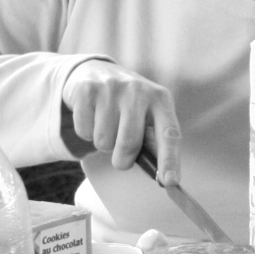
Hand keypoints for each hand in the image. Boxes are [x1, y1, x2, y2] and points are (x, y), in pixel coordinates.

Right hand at [62, 61, 179, 185]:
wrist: (96, 72)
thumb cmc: (128, 104)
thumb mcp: (147, 115)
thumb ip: (153, 142)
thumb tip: (163, 178)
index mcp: (161, 99)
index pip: (169, 134)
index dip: (170, 160)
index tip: (169, 182)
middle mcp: (139, 91)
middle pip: (129, 143)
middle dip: (122, 159)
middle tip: (119, 155)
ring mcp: (112, 88)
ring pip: (103, 141)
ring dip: (102, 143)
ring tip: (106, 126)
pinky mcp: (87, 90)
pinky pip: (84, 131)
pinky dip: (86, 132)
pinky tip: (92, 117)